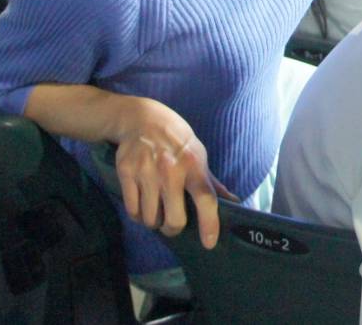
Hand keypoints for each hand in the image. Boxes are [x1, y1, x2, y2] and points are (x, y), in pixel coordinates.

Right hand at [111, 97, 235, 249]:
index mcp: (194, 165)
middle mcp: (171, 170)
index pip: (206, 199)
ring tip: (157, 211)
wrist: (142, 119)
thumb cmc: (176, 140)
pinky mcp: (127, 173)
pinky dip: (138, 215)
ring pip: (151, 220)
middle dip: (174, 229)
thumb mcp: (198, 154)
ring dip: (154, 222)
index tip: (209, 243)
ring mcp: (147, 173)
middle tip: (173, 224)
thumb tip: (234, 201)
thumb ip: (212, 182)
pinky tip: (143, 205)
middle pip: (174, 219)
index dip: (209, 223)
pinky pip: (133, 211)